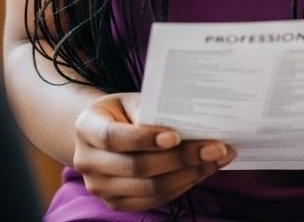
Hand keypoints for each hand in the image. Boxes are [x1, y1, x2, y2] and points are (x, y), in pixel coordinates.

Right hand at [73, 92, 236, 211]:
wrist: (103, 133)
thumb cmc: (122, 111)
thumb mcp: (128, 101)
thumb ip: (150, 110)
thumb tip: (190, 121)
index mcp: (86, 128)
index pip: (114, 138)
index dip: (144, 138)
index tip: (176, 135)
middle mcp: (87, 162)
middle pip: (137, 167)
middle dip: (181, 158)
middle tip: (215, 147)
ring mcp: (100, 188)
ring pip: (150, 187)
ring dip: (189, 174)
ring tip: (217, 158)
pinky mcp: (116, 204)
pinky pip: (154, 199)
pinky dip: (182, 185)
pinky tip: (203, 170)